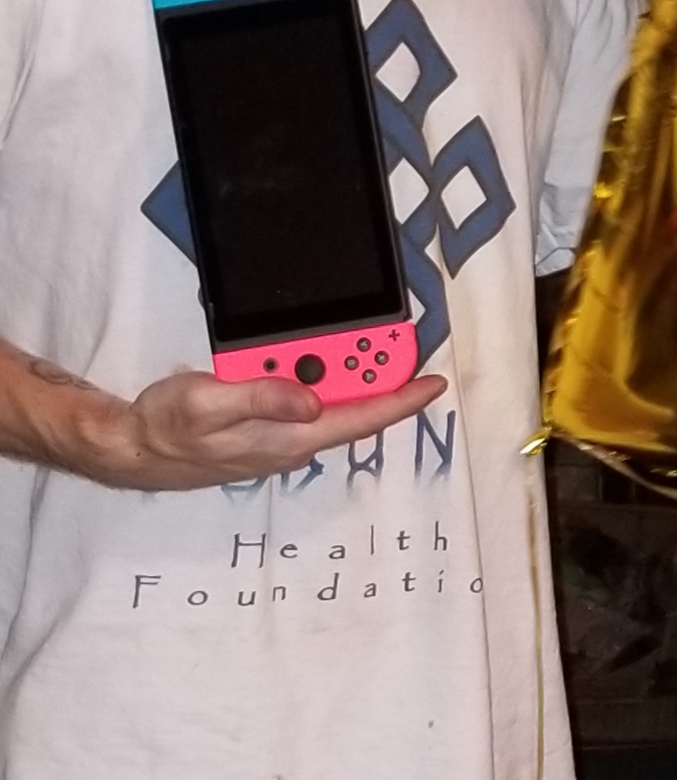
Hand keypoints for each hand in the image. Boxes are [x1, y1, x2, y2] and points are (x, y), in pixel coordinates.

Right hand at [87, 366, 446, 491]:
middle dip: (374, 367)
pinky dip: (308, 369)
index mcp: (289, 438)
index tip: (435, 382)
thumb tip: (313, 399)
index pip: (361, 418)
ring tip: (348, 331)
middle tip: (393, 332)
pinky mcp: (269, 423)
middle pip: (351, 401)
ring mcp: (283, 433)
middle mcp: (294, 439)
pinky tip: (299, 349)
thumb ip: (261, 398)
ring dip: (338, 364)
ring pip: (327, 394)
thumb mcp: (207, 404)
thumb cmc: (168, 429)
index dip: (402, 399)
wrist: (137, 447)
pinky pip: (301, 393)